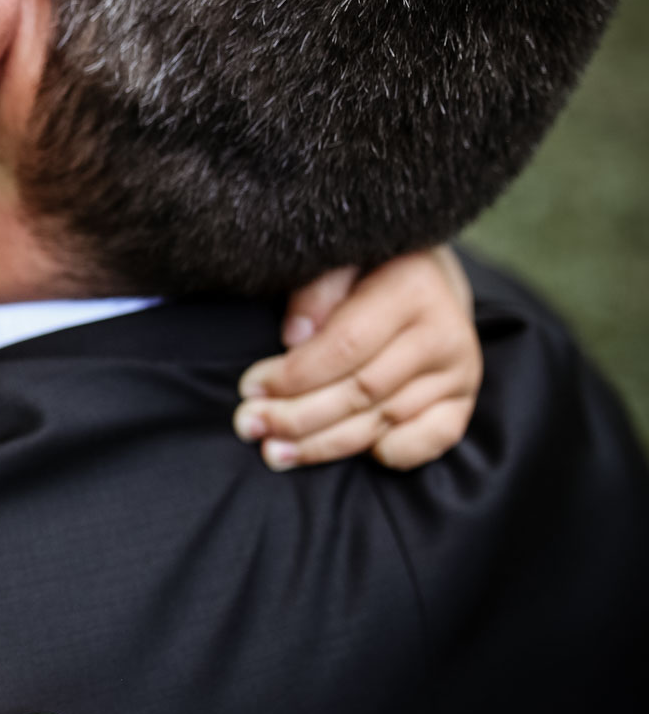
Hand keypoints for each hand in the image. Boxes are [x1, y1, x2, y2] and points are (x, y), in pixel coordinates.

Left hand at [234, 247, 479, 471]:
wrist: (427, 275)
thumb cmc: (366, 266)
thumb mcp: (338, 259)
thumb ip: (316, 291)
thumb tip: (293, 339)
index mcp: (412, 289)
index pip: (343, 347)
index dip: (292, 375)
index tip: (250, 388)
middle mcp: (443, 333)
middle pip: (360, 392)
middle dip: (297, 416)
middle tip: (250, 426)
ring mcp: (458, 371)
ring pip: (384, 421)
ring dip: (324, 444)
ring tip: (275, 451)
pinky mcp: (464, 399)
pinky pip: (432, 440)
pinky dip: (392, 453)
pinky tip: (348, 454)